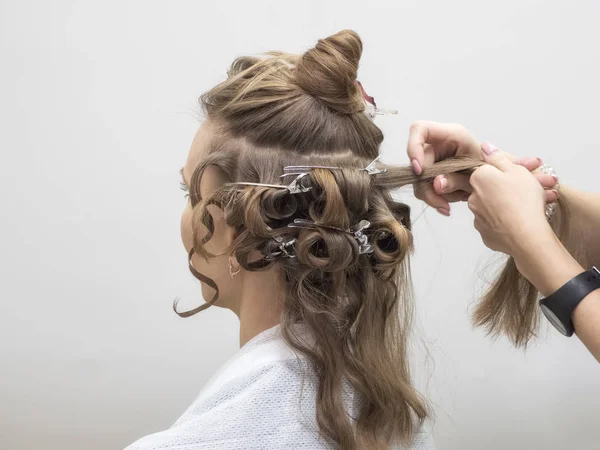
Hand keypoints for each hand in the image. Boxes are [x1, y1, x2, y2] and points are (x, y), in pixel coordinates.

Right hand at [406, 121, 551, 214]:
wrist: (499, 181)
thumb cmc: (493, 169)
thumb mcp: (478, 173)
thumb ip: (457, 178)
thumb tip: (437, 184)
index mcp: (451, 135)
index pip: (420, 129)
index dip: (413, 147)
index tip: (419, 170)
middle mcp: (438, 145)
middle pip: (417, 161)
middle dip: (426, 184)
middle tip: (439, 201)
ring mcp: (433, 160)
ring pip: (418, 178)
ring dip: (431, 196)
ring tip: (447, 206)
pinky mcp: (432, 175)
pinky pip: (424, 187)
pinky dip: (434, 199)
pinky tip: (446, 207)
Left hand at [468, 143, 557, 255]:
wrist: (526, 236)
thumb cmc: (523, 200)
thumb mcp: (516, 170)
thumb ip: (499, 158)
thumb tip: (485, 147)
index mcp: (478, 178)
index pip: (489, 170)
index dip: (509, 171)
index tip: (526, 175)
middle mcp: (473, 197)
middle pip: (493, 188)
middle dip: (515, 188)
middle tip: (540, 188)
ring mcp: (478, 217)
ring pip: (497, 205)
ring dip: (515, 203)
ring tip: (540, 202)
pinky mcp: (485, 233)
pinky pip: (497, 223)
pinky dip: (509, 220)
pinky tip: (525, 219)